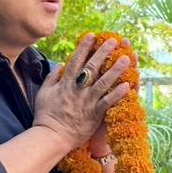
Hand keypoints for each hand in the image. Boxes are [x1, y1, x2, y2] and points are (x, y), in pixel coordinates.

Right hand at [33, 34, 132, 151]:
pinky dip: (117, 94)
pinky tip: (128, 86)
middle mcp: (77, 89)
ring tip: (127, 59)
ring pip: (103, 82)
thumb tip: (60, 65)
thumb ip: (51, 78)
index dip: (84, 47)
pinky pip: (108, 102)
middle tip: (114, 41)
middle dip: (103, 52)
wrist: (50, 137)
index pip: (76, 61)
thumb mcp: (43, 93)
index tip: (92, 36)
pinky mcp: (94, 114)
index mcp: (65, 83)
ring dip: (116, 70)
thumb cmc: (45, 116)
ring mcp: (86, 101)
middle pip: (92, 67)